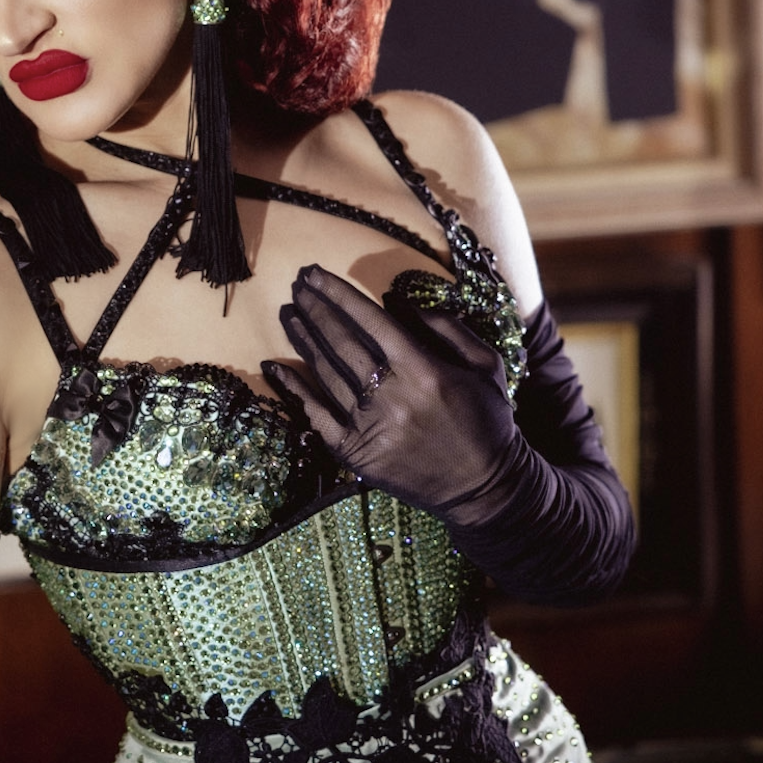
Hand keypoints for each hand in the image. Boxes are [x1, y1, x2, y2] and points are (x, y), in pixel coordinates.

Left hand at [261, 264, 516, 514]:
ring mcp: (369, 425)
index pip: (370, 321)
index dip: (338, 294)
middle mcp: (391, 395)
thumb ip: (446, 328)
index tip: (315, 274)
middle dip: (315, 308)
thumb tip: (396, 300)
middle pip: (341, 342)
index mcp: (423, 370)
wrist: (484, 488)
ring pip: (326, 372)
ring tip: (288, 313)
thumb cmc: (488, 420)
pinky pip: (315, 415)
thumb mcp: (484, 365)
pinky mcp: (354, 452)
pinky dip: (293, 389)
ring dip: (303, 339)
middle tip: (296, 284)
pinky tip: (274, 366)